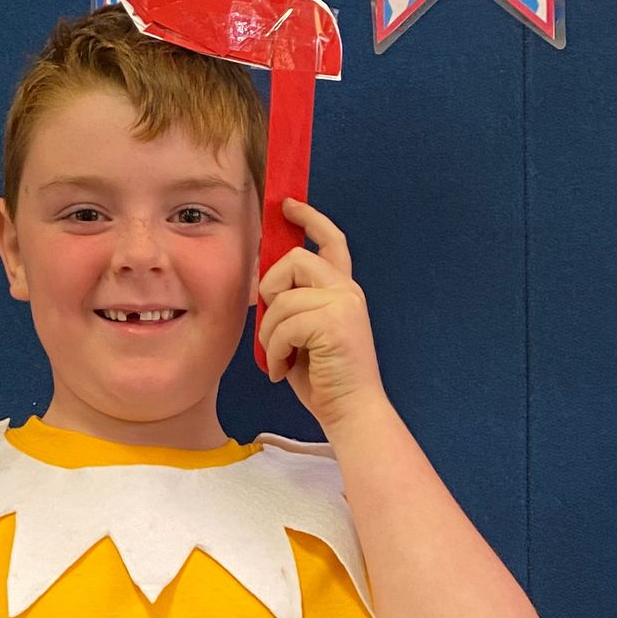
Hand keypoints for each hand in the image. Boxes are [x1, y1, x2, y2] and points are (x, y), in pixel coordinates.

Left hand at [256, 200, 387, 431]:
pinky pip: (284, 325)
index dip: (309, 218)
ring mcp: (343, 304)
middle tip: (271, 324)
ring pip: (283, 298)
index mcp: (343, 291)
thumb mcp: (306, 333)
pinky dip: (275, 352)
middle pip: (295, 259)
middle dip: (271, 289)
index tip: (288, 205)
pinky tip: (283, 370)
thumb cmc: (325, 379)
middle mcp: (347, 291)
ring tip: (279, 358)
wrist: (352, 412)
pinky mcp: (334, 323)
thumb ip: (295, 304)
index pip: (331, 241)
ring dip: (270, 334)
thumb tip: (264, 283)